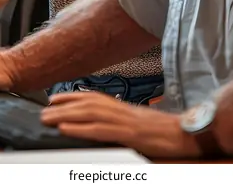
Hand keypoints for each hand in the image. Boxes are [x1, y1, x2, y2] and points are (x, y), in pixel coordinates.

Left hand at [41, 92, 200, 158]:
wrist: (189, 134)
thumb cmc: (167, 132)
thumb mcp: (141, 124)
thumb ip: (123, 122)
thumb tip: (107, 124)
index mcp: (124, 108)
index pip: (94, 97)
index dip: (72, 97)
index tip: (54, 98)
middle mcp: (122, 110)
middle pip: (88, 103)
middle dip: (63, 105)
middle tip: (43, 109)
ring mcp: (125, 121)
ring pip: (90, 114)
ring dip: (66, 115)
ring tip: (47, 118)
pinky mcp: (130, 135)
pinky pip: (100, 130)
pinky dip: (81, 128)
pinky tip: (66, 129)